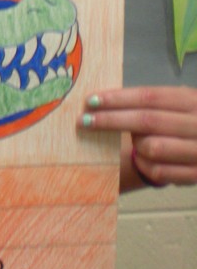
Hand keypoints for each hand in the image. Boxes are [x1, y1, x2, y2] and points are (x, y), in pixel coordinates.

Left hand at [78, 86, 196, 191]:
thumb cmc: (187, 122)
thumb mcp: (177, 105)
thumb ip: (149, 103)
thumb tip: (101, 102)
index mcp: (190, 100)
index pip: (148, 97)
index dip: (117, 99)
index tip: (90, 101)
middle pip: (146, 120)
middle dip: (110, 120)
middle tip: (83, 121)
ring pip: (152, 148)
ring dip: (135, 146)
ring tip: (134, 144)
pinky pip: (159, 172)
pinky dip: (145, 166)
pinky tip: (143, 161)